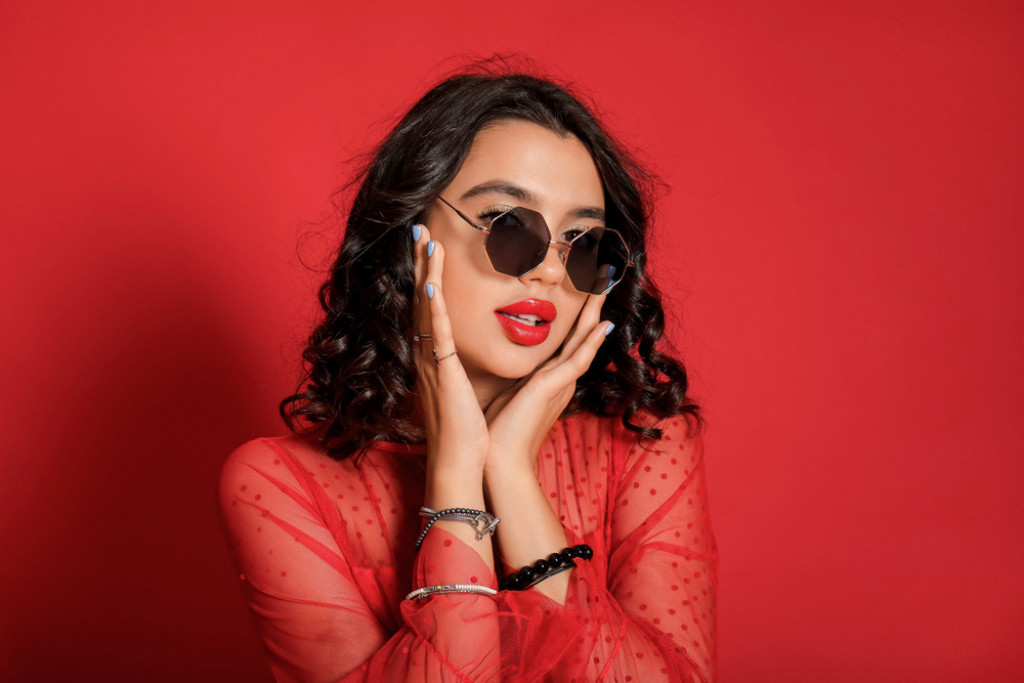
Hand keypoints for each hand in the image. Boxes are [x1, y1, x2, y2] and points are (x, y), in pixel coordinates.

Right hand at [410, 224, 488, 478]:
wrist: (457, 459)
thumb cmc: (463, 427)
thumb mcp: (462, 386)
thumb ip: (459, 365)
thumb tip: (464, 352)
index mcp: (433, 355)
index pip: (428, 305)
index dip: (427, 273)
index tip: (430, 245)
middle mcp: (426, 352)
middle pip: (421, 296)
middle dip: (421, 261)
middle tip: (419, 229)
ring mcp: (432, 360)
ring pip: (426, 307)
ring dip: (426, 272)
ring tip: (426, 241)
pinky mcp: (443, 371)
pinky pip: (436, 333)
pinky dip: (433, 307)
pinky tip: (432, 285)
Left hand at [484, 291, 612, 475]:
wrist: (499, 462)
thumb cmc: (499, 431)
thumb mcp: (507, 393)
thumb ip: (515, 377)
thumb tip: (510, 366)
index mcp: (549, 379)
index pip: (568, 340)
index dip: (577, 315)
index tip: (582, 288)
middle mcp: (560, 380)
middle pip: (582, 336)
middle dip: (592, 306)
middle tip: (603, 278)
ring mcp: (560, 384)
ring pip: (584, 342)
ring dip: (595, 314)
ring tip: (605, 288)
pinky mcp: (552, 390)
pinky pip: (577, 360)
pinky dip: (591, 342)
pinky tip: (601, 323)